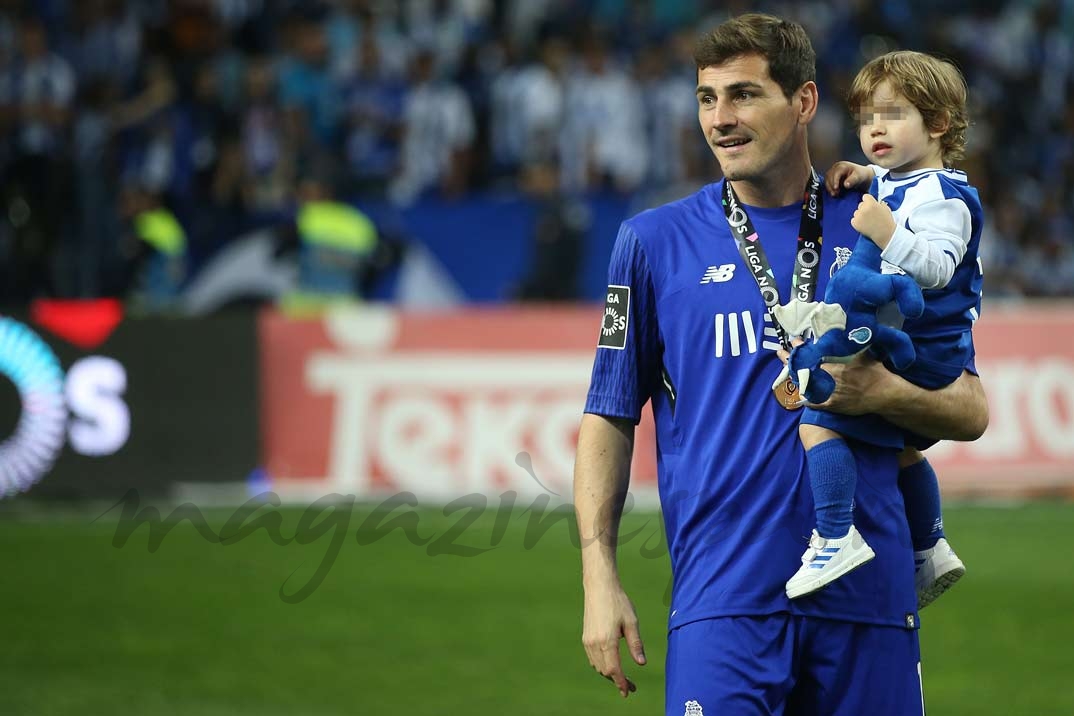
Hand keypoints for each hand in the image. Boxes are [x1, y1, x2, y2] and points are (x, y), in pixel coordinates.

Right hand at [582, 582, 646, 697]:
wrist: (599, 587)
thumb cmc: (618, 602)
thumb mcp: (631, 622)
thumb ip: (636, 644)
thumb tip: (641, 663)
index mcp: (607, 641)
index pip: (614, 670)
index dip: (621, 682)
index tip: (629, 691)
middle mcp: (594, 643)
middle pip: (605, 671)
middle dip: (617, 681)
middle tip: (631, 686)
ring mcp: (588, 641)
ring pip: (598, 666)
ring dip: (609, 674)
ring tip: (622, 677)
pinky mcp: (586, 637)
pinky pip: (593, 658)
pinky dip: (602, 665)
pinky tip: (611, 663)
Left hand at [804, 350, 898, 414]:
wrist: (885, 394)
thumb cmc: (877, 374)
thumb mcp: (866, 356)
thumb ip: (856, 347)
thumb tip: (855, 334)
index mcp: (839, 367)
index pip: (818, 361)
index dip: (812, 358)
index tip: (806, 353)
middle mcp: (834, 379)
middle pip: (813, 374)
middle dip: (808, 370)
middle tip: (801, 366)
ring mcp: (833, 393)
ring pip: (813, 388)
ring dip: (807, 383)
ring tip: (800, 379)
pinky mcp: (834, 405)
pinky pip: (817, 404)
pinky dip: (809, 401)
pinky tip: (803, 398)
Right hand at [826, 161, 872, 195]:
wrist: (863, 176)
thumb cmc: (862, 175)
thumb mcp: (859, 177)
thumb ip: (853, 180)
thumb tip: (846, 185)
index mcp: (843, 166)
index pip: (836, 173)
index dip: (835, 181)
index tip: (836, 188)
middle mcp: (836, 167)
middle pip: (829, 176)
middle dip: (831, 186)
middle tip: (836, 194)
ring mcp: (833, 172)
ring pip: (827, 180)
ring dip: (829, 188)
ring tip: (834, 194)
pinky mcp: (832, 177)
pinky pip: (828, 182)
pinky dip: (830, 188)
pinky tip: (834, 193)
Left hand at [850, 194, 895, 247]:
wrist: (884, 233)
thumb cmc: (886, 220)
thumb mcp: (885, 208)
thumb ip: (877, 203)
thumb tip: (872, 201)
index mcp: (871, 203)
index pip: (865, 197)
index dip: (868, 201)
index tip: (871, 205)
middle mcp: (863, 209)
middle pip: (860, 204)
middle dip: (864, 208)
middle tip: (870, 215)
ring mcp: (858, 216)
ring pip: (856, 212)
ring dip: (860, 215)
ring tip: (868, 221)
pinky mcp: (854, 223)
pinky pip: (853, 220)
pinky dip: (857, 222)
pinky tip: (864, 225)